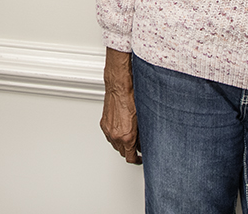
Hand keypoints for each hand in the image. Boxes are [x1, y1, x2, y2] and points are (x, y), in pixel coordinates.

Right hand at [100, 48, 140, 163]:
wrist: (120, 87)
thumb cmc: (132, 99)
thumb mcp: (142, 120)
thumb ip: (142, 135)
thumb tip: (143, 142)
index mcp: (126, 137)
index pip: (130, 158)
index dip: (137, 160)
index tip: (141, 158)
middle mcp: (115, 136)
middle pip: (122, 152)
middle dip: (130, 151)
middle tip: (138, 147)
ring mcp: (108, 130)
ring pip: (115, 145)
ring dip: (122, 144)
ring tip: (130, 138)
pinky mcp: (104, 124)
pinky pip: (109, 136)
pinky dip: (115, 136)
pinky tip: (121, 130)